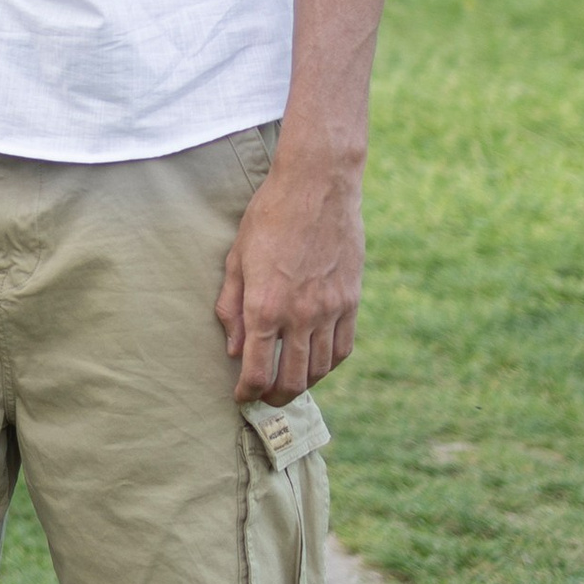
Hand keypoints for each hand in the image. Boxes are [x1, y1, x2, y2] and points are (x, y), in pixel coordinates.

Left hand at [216, 147, 365, 403]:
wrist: (318, 185)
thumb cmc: (269, 216)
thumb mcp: (237, 258)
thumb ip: (231, 307)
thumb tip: (232, 350)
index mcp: (265, 306)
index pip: (256, 371)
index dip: (246, 392)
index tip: (241, 396)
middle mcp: (299, 315)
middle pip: (291, 380)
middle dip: (274, 397)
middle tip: (265, 397)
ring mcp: (330, 309)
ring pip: (320, 369)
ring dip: (303, 384)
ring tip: (289, 384)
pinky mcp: (352, 300)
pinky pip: (343, 348)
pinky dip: (329, 365)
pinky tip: (317, 363)